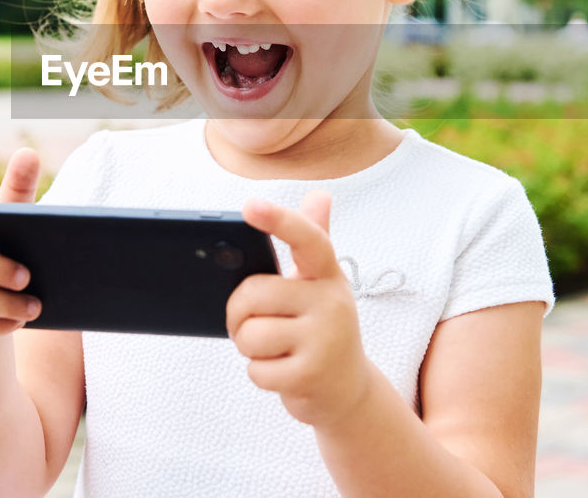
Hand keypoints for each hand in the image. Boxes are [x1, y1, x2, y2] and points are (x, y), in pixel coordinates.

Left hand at [226, 190, 371, 427]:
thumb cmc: (322, 328)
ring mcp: (324, 340)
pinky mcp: (311, 375)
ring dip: (248, 347)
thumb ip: (313, 239)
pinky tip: (282, 372)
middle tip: (255, 324)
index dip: (278, 221)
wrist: (348, 391)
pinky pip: (257, 370)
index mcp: (327, 274)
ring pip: (250, 334)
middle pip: (252, 295)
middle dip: (239, 315)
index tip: (250, 205)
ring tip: (274, 349)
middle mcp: (331, 302)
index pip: (307, 239)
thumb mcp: (321, 284)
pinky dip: (260, 374)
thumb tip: (320, 195)